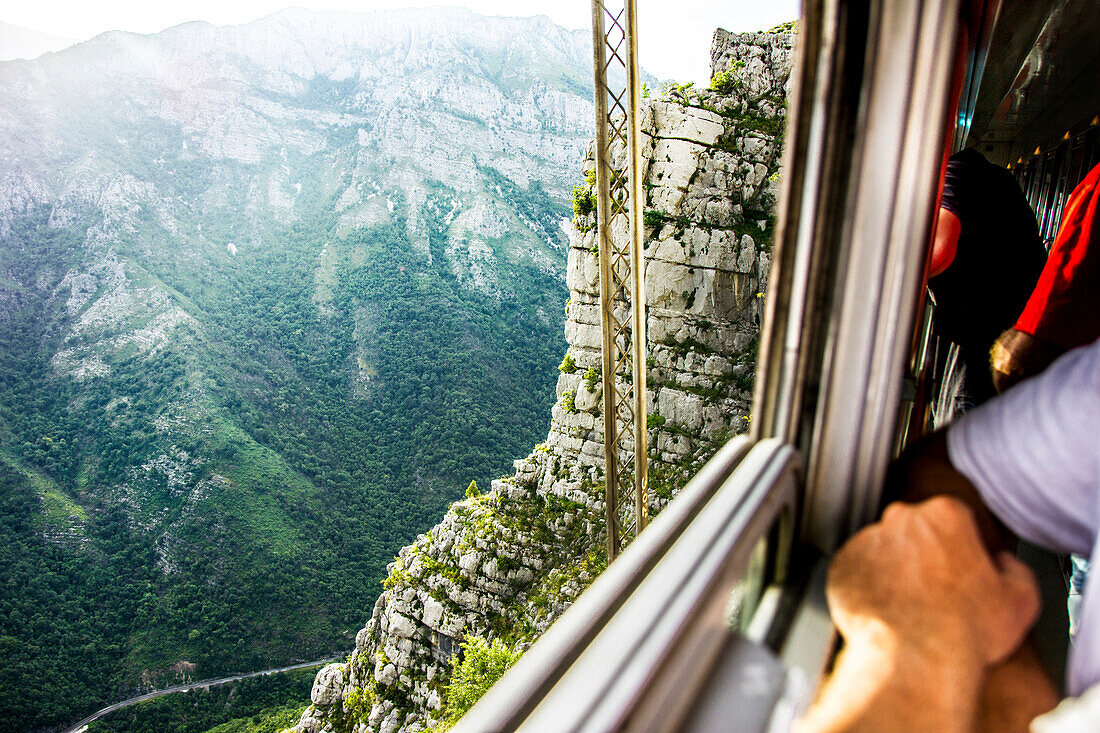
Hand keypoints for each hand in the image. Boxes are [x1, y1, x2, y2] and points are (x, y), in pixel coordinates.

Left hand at [797, 498, 1042, 732]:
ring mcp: (867, 540)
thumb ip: (1015, 569)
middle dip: (928, 554)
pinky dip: (870, 587)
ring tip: (911, 608)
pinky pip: (858, 571)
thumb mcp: (1020, 601)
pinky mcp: (842, 565)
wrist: (915, 660)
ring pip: (885, 550)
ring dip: (897, 570)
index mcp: (945, 514)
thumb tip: (1004, 563)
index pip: (956, 519)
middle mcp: (900, 519)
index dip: (963, 546)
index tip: (965, 570)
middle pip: (917, 530)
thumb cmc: (967, 632)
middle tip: (939, 592)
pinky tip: (887, 613)